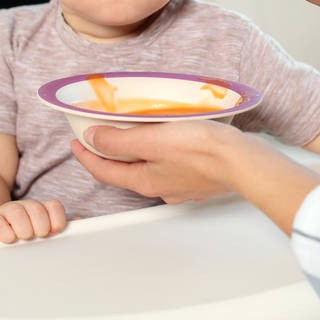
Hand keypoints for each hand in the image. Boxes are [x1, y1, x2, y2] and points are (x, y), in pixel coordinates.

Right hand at [0, 199, 66, 243]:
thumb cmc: (26, 239)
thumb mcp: (44, 235)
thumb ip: (61, 229)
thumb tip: (79, 221)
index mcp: (41, 210)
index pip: (54, 206)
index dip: (57, 219)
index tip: (55, 232)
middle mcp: (25, 207)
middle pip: (37, 208)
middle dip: (41, 225)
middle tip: (38, 236)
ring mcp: (7, 212)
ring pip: (17, 212)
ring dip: (24, 227)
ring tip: (24, 238)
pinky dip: (4, 232)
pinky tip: (9, 239)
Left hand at [71, 120, 243, 203]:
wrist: (243, 162)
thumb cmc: (201, 149)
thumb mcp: (153, 139)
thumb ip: (120, 140)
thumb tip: (92, 139)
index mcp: (143, 180)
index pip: (104, 170)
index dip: (86, 155)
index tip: (76, 142)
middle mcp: (159, 187)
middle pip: (125, 170)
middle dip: (109, 154)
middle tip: (100, 134)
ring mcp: (180, 185)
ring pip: (149, 168)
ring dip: (136, 153)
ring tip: (133, 132)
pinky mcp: (198, 177)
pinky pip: (170, 166)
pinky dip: (160, 153)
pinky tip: (168, 140)